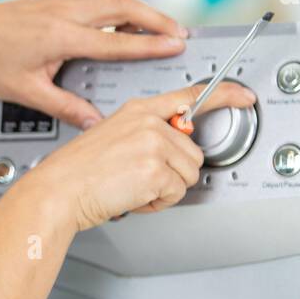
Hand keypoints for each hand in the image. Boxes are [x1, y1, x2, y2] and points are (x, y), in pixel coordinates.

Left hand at [0, 0, 188, 129]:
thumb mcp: (25, 92)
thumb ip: (64, 107)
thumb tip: (94, 122)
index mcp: (60, 35)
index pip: (116, 40)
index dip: (150, 44)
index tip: (176, 45)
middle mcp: (63, 10)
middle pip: (123, 5)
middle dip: (155, 18)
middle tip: (178, 33)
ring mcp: (57, 0)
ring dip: (137, 5)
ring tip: (155, 24)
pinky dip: (114, 2)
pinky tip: (117, 17)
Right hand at [18, 81, 257, 233]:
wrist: (57, 191)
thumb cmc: (75, 172)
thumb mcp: (110, 137)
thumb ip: (145, 134)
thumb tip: (173, 146)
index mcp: (137, 110)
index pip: (189, 96)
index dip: (224, 95)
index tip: (243, 96)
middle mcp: (148, 122)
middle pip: (193, 152)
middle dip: (173, 173)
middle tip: (140, 179)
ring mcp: (153, 144)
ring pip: (188, 174)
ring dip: (165, 190)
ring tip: (132, 187)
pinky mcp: (155, 170)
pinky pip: (175, 193)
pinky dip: (156, 203)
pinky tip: (131, 196)